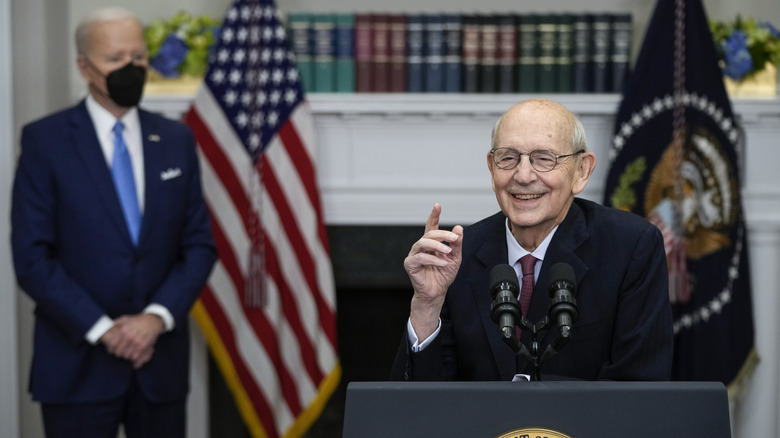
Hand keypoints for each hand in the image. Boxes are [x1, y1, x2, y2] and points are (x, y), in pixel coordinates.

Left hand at [100, 313, 164, 368]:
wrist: (153, 320)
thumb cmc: (138, 320)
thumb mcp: (125, 318)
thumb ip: (115, 323)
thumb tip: (106, 328)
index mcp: (123, 330)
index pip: (112, 345)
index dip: (111, 350)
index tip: (112, 350)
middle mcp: (130, 337)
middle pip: (120, 353)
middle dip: (119, 354)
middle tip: (120, 353)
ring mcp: (137, 342)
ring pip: (128, 356)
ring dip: (127, 357)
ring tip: (127, 355)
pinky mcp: (145, 346)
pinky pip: (137, 358)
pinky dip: (135, 362)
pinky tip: (134, 362)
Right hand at [404, 203, 462, 339]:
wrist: (437, 292)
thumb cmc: (444, 275)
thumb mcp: (455, 258)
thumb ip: (456, 244)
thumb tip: (459, 228)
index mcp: (431, 244)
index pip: (431, 226)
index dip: (434, 215)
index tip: (438, 205)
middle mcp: (421, 247)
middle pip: (429, 234)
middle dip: (443, 234)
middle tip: (455, 238)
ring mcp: (414, 255)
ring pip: (422, 243)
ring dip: (437, 245)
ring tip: (448, 251)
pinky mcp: (410, 265)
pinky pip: (420, 258)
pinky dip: (433, 259)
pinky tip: (443, 262)